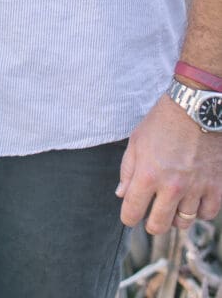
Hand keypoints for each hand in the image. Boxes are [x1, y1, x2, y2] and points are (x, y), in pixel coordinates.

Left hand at [116, 93, 221, 232]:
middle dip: (151, 223)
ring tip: (173, 202)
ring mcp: (196, 188)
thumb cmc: (163, 122)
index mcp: (148, 175)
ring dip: (176, 215)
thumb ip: (128, 170)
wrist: (195, 108)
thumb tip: (121, 194)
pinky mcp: (216, 186)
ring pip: (184, 222)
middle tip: (152, 213)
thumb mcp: (137, 141)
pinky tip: (193, 199)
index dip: (128, 217)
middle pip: (158, 225)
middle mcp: (172, 187)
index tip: (130, 214)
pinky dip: (200, 211)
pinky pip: (207, 214)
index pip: (132, 212)